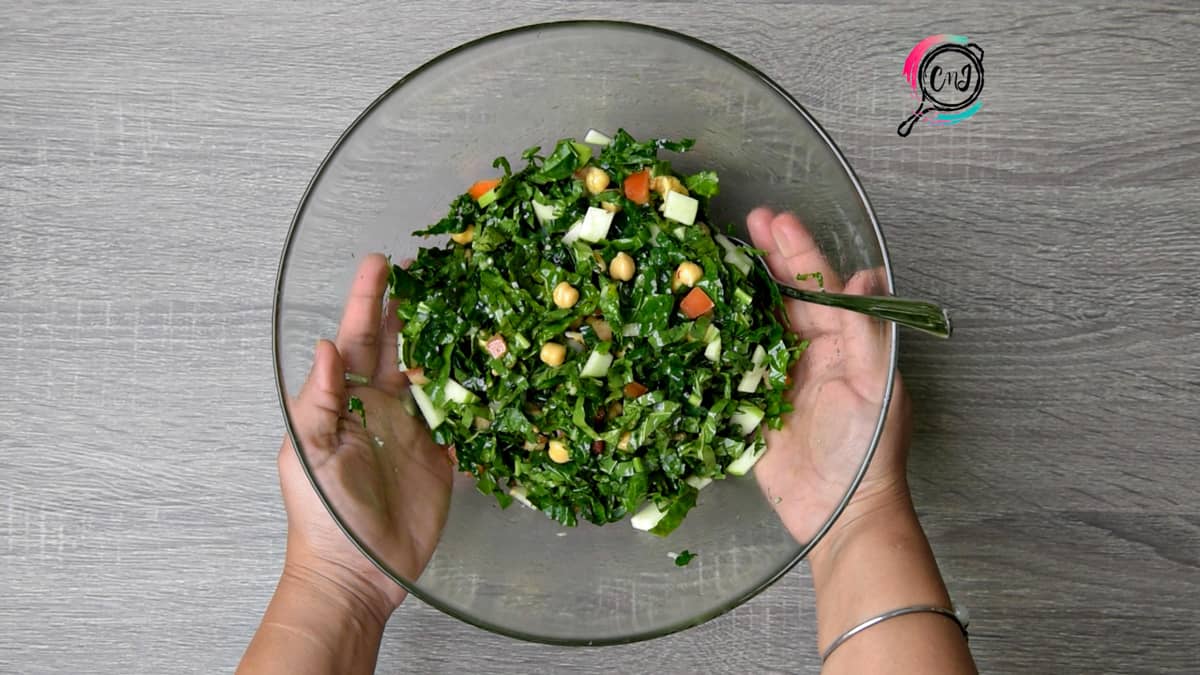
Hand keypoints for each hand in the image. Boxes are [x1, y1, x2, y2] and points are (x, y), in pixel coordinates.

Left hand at [277, 253, 451, 621]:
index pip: (356, 339)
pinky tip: (491, 363)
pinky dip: (476, 391)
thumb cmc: (322, 516)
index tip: (380, 262)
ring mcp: (413, 430)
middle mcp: (380, 407)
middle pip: (398, 345)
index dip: (367, 300)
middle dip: (410, 306)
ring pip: (433, 373)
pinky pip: (461, 416)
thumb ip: (318, 400)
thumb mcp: (308, 453)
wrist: (357, 574)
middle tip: (428, 268)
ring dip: (446, 340)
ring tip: (466, 302)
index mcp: (344, 401)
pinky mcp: (441, 456)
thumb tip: (323, 344)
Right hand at [746, 209, 912, 545]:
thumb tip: (868, 275)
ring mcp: (779, 377)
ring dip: (737, 291)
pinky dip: (715, 340)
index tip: (776, 219)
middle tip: (744, 221)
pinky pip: (731, 365)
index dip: (798, 252)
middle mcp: (811, 352)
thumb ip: (869, 332)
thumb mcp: (877, 387)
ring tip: (713, 257)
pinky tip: (696, 315)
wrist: (841, 514)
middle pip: (784, 296)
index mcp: (845, 342)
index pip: (819, 286)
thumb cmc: (870, 451)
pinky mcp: (753, 406)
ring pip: (755, 323)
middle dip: (765, 258)